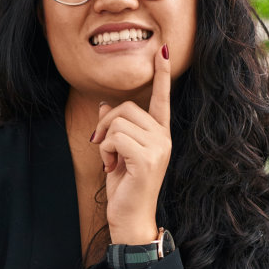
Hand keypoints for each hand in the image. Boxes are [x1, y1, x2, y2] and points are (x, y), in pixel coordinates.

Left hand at [90, 44, 171, 244]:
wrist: (130, 218)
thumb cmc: (124, 187)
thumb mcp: (116, 153)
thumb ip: (114, 129)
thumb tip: (105, 107)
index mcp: (160, 134)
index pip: (162, 98)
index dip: (162, 74)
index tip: (164, 50)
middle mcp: (164, 137)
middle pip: (126, 107)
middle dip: (106, 125)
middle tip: (104, 148)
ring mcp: (159, 147)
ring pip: (118, 121)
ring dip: (105, 141)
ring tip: (111, 162)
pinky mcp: (148, 158)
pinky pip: (115, 137)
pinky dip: (106, 151)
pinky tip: (113, 168)